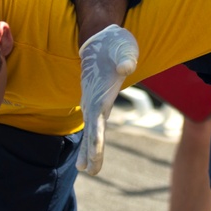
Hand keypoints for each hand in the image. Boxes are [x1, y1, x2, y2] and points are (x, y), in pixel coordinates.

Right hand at [77, 24, 138, 175]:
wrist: (99, 38)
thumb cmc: (114, 43)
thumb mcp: (123, 48)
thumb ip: (125, 58)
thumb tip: (126, 68)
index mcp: (99, 93)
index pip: (96, 123)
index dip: (96, 142)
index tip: (95, 158)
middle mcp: (93, 100)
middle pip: (91, 131)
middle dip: (90, 152)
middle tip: (91, 172)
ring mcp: (92, 100)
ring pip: (90, 129)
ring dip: (87, 149)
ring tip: (85, 169)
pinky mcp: (96, 99)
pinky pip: (93, 123)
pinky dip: (91, 138)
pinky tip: (89, 150)